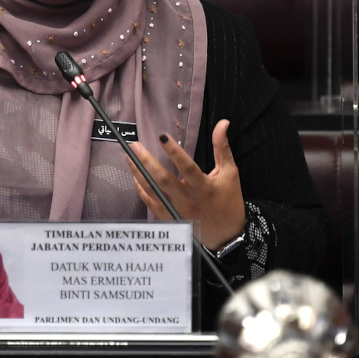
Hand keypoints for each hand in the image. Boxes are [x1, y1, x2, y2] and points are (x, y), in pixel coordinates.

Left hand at [127, 119, 245, 250]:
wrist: (227, 235)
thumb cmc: (229, 200)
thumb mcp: (229, 173)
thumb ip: (222, 148)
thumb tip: (222, 122)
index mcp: (204, 187)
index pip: (187, 167)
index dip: (174, 152)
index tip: (162, 136)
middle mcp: (188, 199)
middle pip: (163, 180)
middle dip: (147, 162)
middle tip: (135, 146)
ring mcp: (177, 211)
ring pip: (153, 191)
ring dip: (139, 174)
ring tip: (129, 158)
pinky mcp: (170, 219)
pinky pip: (151, 203)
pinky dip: (142, 190)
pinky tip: (136, 176)